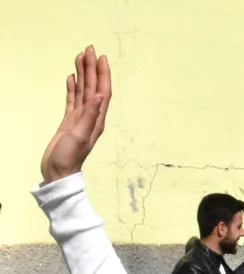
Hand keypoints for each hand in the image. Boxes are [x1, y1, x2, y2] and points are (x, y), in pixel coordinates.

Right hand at [41, 46, 111, 183]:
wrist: (58, 173)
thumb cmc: (69, 157)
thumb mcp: (80, 135)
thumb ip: (90, 115)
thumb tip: (100, 96)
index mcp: (96, 119)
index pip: (102, 92)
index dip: (102, 74)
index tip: (100, 57)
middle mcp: (91, 117)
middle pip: (93, 87)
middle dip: (92, 68)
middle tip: (89, 48)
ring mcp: (79, 119)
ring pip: (82, 91)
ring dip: (82, 74)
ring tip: (80, 57)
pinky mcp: (69, 122)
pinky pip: (72, 100)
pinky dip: (72, 88)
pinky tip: (70, 78)